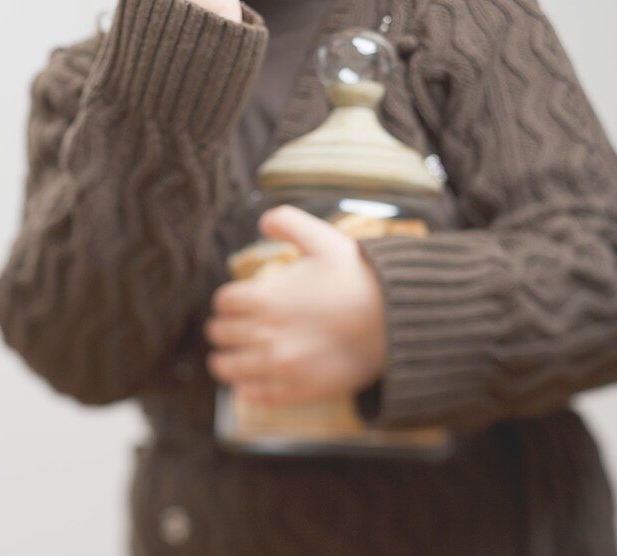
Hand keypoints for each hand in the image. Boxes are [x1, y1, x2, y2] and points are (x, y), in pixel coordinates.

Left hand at [204, 205, 387, 404]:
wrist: (395, 318)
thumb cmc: (357, 276)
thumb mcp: (321, 238)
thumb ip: (286, 222)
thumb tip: (263, 221)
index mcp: (266, 298)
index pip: (223, 303)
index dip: (226, 300)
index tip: (232, 302)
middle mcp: (266, 334)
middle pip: (222, 334)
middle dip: (223, 328)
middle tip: (228, 328)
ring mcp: (282, 366)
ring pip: (231, 368)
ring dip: (224, 361)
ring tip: (224, 359)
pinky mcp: (299, 390)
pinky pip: (258, 396)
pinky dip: (247, 390)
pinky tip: (246, 385)